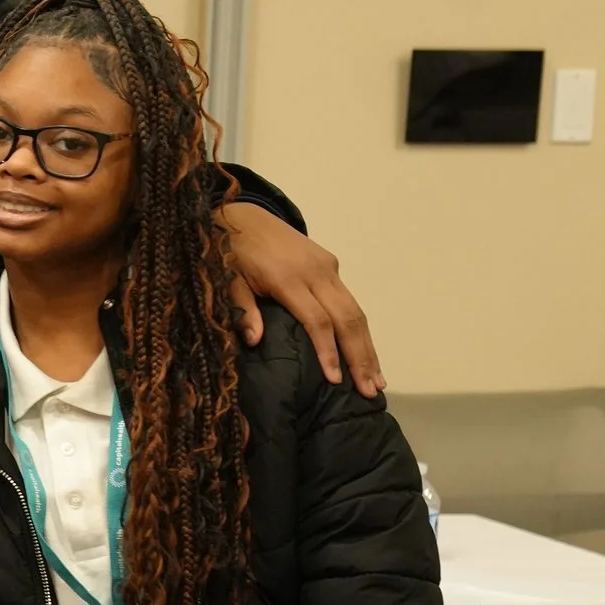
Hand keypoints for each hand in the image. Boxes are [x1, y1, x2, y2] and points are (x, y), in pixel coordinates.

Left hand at [219, 202, 383, 396]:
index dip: (328, 352)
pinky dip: (359, 327)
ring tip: (377, 378)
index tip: (335, 380)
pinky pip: (349, 300)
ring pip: (355, 310)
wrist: (243, 215)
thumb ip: (243, 309)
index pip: (317, 321)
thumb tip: (255, 341)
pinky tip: (365, 350)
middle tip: (371, 389)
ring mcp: (327, 267)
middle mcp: (315, 273)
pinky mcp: (330, 264)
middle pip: (346, 318)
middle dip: (360, 356)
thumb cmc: (230, 253)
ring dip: (367, 345)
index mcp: (288, 279)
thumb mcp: (227, 281)